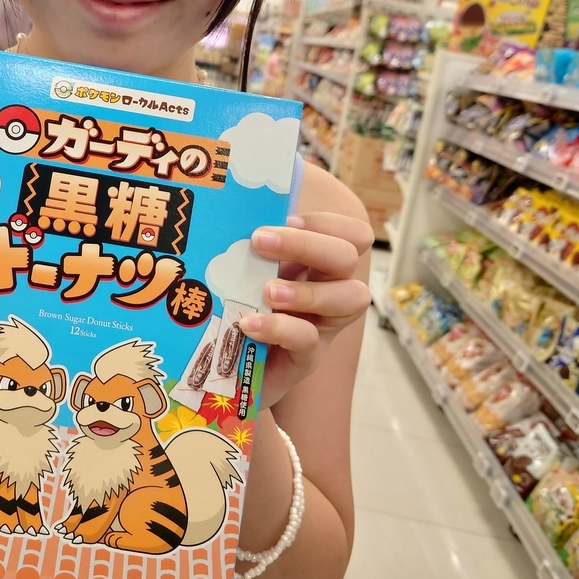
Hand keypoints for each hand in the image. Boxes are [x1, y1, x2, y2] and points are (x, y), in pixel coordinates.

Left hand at [240, 212, 372, 408]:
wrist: (226, 371)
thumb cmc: (238, 310)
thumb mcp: (247, 272)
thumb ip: (251, 248)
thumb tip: (236, 207)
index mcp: (317, 264)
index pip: (351, 233)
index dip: (326, 223)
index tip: (284, 219)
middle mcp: (330, 290)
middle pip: (348, 257)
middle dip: (306, 244)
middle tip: (259, 242)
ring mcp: (323, 326)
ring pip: (351, 299)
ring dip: (308, 290)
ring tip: (268, 292)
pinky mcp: (306, 358)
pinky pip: (309, 339)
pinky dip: (279, 327)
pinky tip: (249, 323)